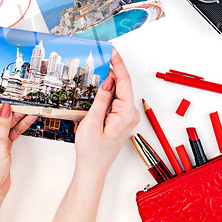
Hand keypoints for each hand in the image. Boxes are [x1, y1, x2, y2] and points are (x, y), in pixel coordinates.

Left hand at [0, 60, 37, 203]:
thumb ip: (3, 124)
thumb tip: (7, 106)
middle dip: (7, 90)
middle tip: (18, 78)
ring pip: (9, 113)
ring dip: (20, 107)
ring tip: (31, 97)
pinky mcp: (4, 139)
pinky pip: (15, 125)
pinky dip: (24, 121)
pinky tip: (33, 115)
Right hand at [74, 48, 139, 180]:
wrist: (91, 170)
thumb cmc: (92, 152)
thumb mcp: (92, 122)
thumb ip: (102, 99)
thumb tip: (108, 80)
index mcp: (125, 114)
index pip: (124, 82)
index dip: (118, 64)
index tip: (112, 51)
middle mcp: (129, 114)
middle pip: (123, 84)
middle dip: (114, 67)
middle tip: (103, 53)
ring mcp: (125, 116)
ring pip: (118, 91)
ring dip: (110, 78)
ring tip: (100, 64)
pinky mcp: (120, 119)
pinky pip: (115, 99)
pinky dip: (108, 89)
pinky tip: (100, 82)